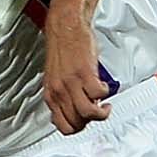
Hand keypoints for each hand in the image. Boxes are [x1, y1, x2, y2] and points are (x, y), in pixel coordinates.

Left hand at [41, 14, 110, 134]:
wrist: (64, 28)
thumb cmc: (62, 50)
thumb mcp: (56, 78)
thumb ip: (64, 95)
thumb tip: (76, 109)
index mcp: (51, 95)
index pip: (63, 126)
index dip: (78, 128)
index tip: (86, 123)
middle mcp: (58, 92)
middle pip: (77, 123)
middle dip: (91, 122)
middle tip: (98, 112)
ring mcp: (70, 84)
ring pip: (87, 113)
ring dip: (101, 113)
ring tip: (105, 105)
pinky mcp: (84, 74)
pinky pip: (98, 94)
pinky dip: (105, 94)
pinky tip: (104, 86)